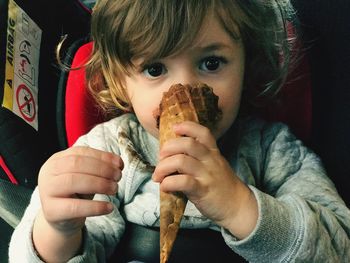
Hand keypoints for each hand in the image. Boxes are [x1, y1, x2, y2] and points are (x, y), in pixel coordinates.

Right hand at [37, 146, 122, 235]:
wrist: (61, 220)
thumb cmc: (76, 194)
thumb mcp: (87, 177)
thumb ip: (99, 168)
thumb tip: (118, 163)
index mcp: (57, 160)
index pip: (80, 152)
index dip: (102, 156)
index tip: (119, 164)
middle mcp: (48, 172)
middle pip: (76, 164)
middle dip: (102, 169)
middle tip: (118, 177)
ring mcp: (46, 191)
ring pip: (73, 182)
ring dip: (99, 184)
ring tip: (114, 189)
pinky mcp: (51, 211)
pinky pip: (75, 208)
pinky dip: (96, 207)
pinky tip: (109, 207)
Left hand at [153, 122, 257, 238]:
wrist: (237, 206)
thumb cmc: (220, 185)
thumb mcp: (213, 165)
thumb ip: (197, 157)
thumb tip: (170, 154)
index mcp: (212, 152)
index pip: (203, 132)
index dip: (187, 127)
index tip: (174, 128)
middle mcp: (210, 160)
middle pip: (187, 144)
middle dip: (168, 148)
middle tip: (160, 158)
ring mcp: (207, 175)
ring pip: (181, 161)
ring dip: (163, 167)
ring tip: (158, 175)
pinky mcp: (202, 191)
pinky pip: (182, 182)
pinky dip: (168, 183)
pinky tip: (164, 186)